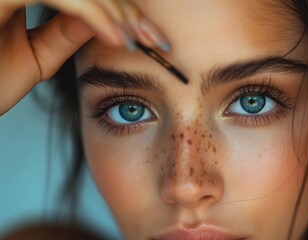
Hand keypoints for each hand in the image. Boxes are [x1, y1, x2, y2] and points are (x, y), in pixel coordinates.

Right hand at [0, 0, 168, 115]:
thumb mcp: (35, 55)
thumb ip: (67, 30)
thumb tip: (106, 17)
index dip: (118, 8)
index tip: (147, 35)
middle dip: (125, 7)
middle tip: (155, 38)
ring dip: (114, 10)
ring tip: (139, 41)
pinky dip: (94, 14)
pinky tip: (118, 39)